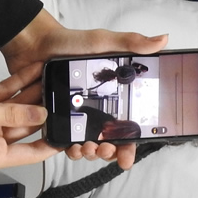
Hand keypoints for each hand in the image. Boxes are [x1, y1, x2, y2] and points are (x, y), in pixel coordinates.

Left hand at [0, 11, 166, 168]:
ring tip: (87, 148)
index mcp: (114, 94)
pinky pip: (66, 140)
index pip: (128, 126)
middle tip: (106, 149)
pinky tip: (72, 147)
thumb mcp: (104, 41)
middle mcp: (97, 108)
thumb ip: (132, 43)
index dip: (130, 144)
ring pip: (89, 145)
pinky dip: (70, 148)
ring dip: (91, 152)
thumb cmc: (69, 42)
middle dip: (110, 152)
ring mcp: (77, 115)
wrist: (35, 44)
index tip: (128, 156)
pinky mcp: (58, 119)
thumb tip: (162, 40)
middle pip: (110, 141)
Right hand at [0, 79, 56, 172]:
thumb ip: (12, 112)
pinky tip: (32, 70)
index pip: (32, 154)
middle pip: (25, 127)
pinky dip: (14, 85)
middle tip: (65, 93)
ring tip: (53, 76)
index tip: (71, 133)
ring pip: (15, 108)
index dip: (52, 143)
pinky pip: (1, 97)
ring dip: (31, 92)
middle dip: (44, 109)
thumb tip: (40, 113)